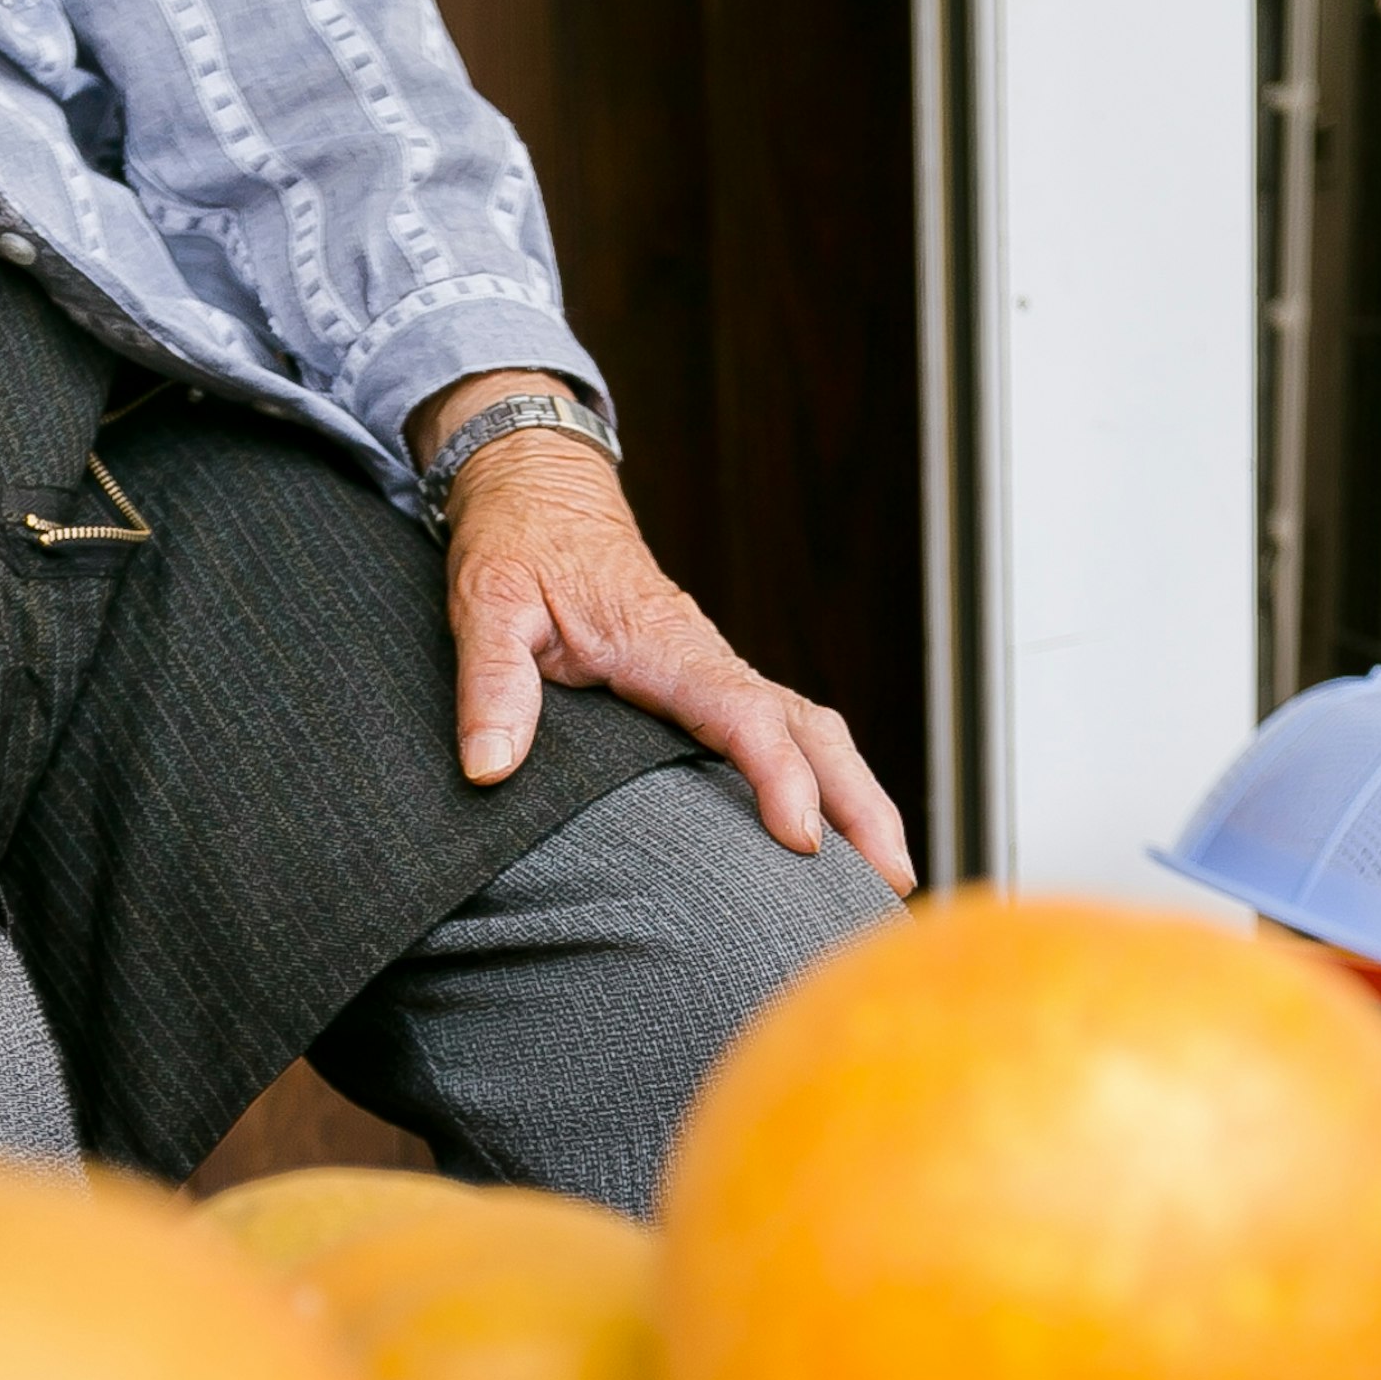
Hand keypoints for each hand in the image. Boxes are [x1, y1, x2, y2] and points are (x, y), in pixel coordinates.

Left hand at [422, 374, 912, 894]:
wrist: (538, 494)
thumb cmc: (516, 547)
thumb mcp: (486, 606)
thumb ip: (491, 684)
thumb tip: (490, 769)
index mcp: (665, 645)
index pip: (744, 713)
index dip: (779, 776)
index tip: (800, 840)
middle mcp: (709, 659)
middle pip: (814, 730)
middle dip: (862, 805)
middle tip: (893, 885)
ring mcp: (718, 673)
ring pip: (816, 733)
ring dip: (861, 800)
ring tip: (890, 880)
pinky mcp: (712, 686)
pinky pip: (789, 734)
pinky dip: (830, 783)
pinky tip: (839, 838)